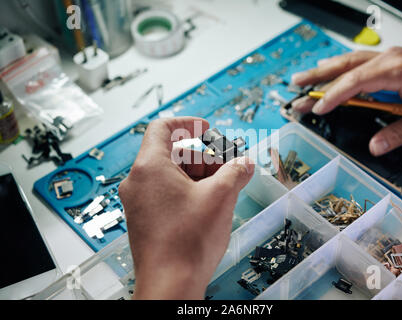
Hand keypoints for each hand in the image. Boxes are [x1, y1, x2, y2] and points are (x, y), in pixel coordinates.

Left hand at [119, 117, 254, 299]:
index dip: (188, 122)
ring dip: (200, 175)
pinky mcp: (146, 219)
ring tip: (226, 186)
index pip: (162, 128)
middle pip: (173, 154)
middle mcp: (138, 182)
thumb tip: (244, 164)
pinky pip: (168, 193)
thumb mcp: (220, 197)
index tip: (207, 127)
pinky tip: (212, 202)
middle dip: (205, 157)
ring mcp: (140, 202)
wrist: (170, 284)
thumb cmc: (186, 243)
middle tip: (230, 166)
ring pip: (172, 175)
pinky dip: (190, 191)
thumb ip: (235, 171)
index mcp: (149, 167)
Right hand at [291, 48, 401, 155]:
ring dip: (325, 69)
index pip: (354, 82)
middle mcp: (391, 59)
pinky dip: (341, 65)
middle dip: (318, 77)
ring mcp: (391, 56)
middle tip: (296, 85)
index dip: (332, 96)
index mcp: (398, 72)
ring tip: (304, 78)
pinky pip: (360, 59)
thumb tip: (375, 146)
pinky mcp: (393, 58)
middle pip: (345, 66)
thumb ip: (401, 133)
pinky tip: (331, 68)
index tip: (317, 109)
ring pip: (350, 60)